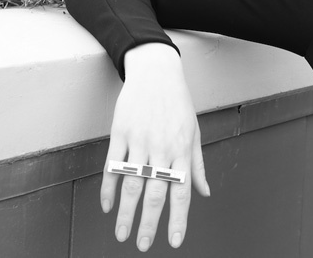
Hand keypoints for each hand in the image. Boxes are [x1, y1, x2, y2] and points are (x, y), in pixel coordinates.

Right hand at [101, 43, 210, 250]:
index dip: (178, 219)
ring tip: (122, 234)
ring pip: (131, 184)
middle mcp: (162, 148)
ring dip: (126, 213)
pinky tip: (108, 206)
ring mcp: (140, 141)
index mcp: (182, 150)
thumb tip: (205, 192)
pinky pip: (112, 166)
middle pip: (154, 193)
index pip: (181, 192)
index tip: (175, 241)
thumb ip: (197, 165)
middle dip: (149, 223)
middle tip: (144, 245)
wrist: (156, 72)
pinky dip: (108, 188)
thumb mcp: (194, 132)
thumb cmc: (178, 103)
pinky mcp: (120, 133)